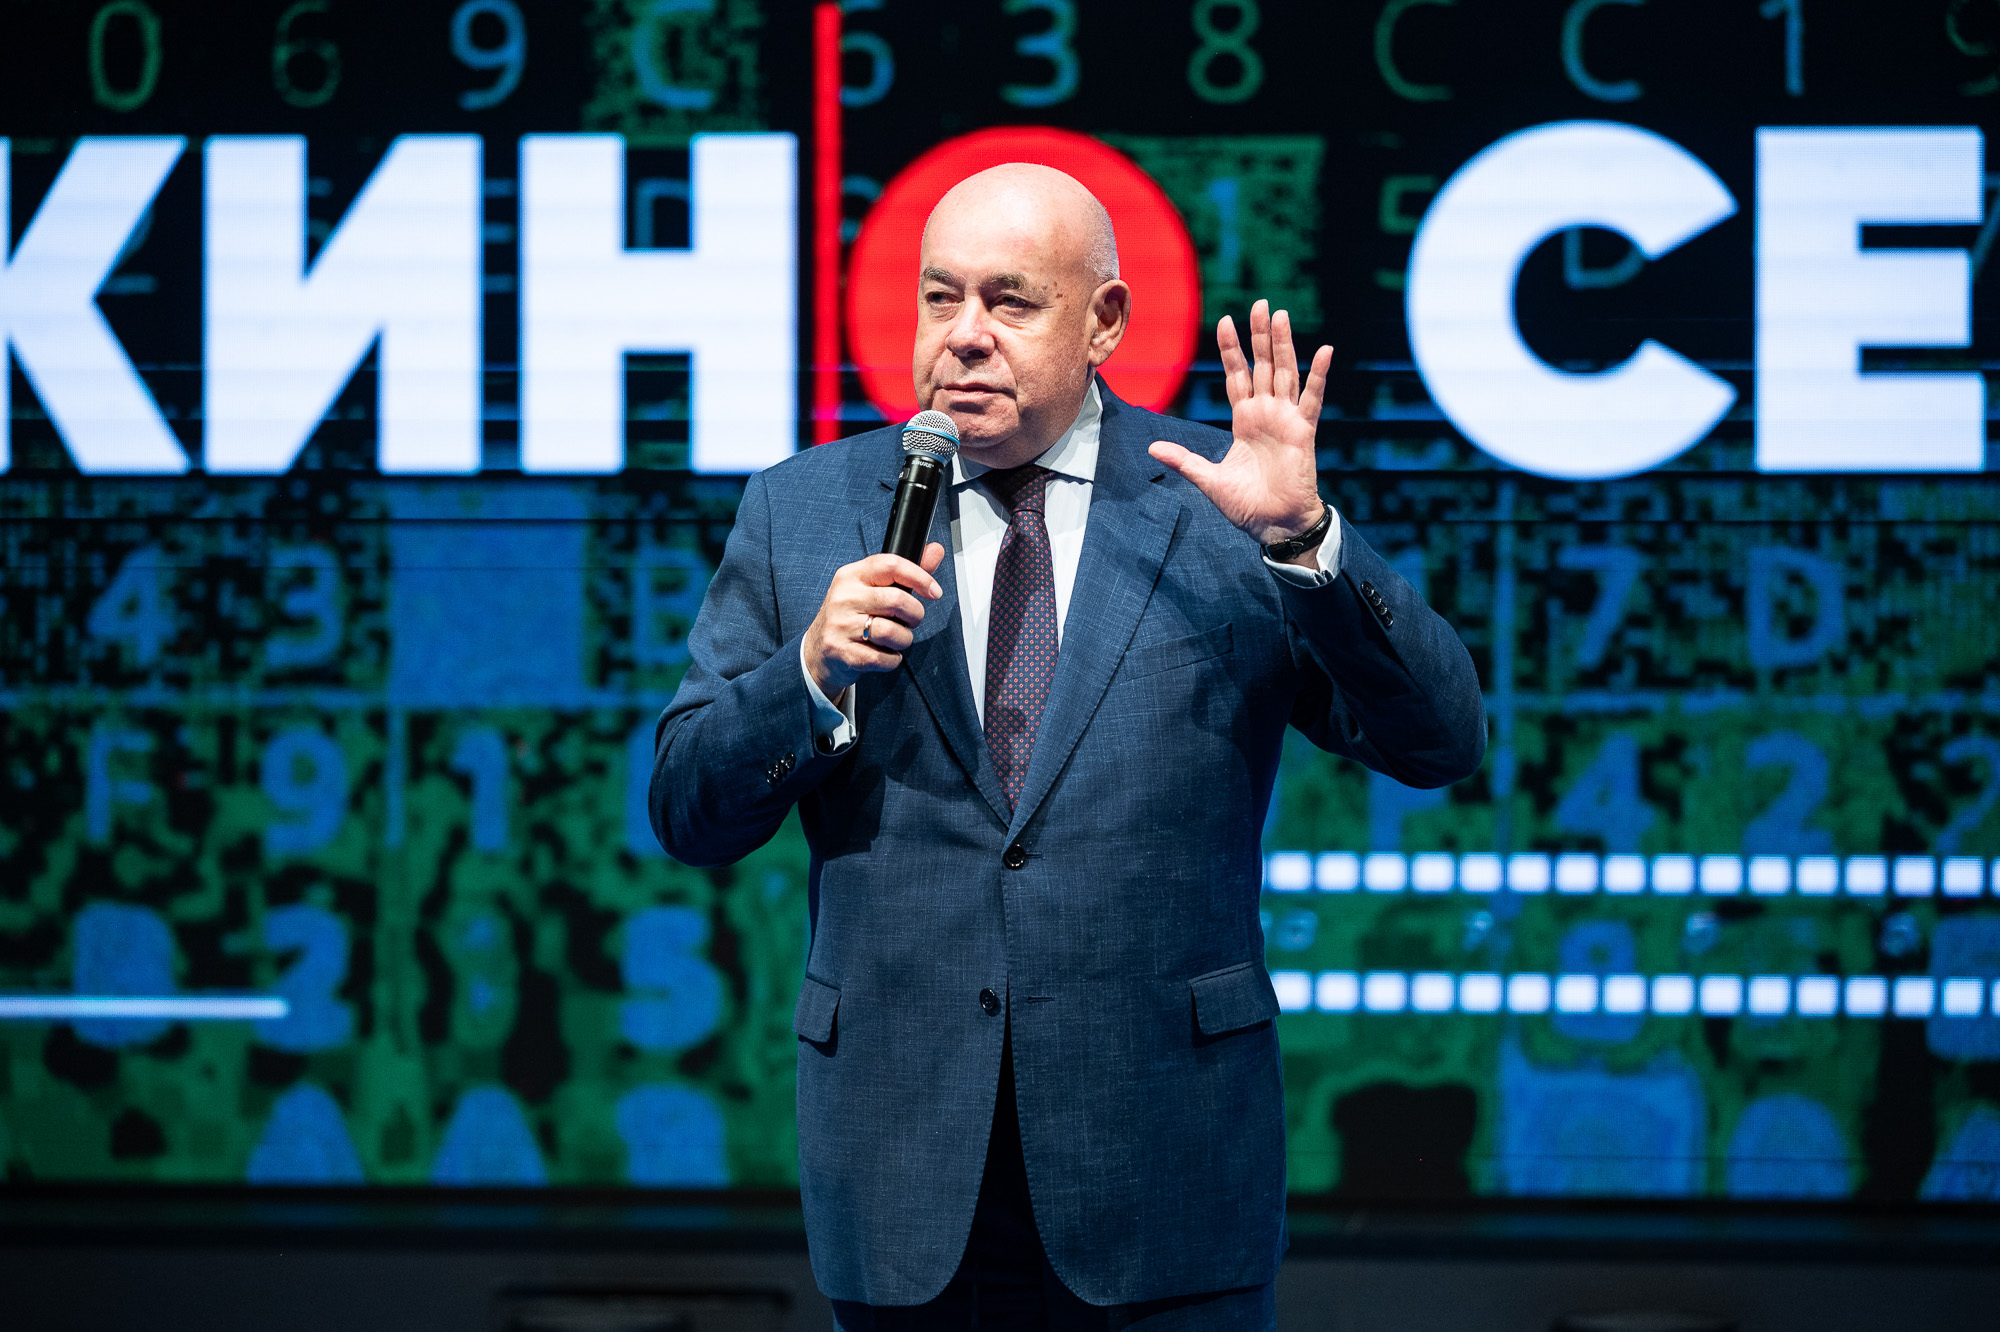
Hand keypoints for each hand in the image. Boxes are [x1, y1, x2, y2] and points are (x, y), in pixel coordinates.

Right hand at [803, 543, 945, 695]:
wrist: (817, 652)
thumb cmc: (850, 617)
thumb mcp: (871, 589)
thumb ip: (905, 573)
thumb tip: (936, 550)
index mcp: (851, 576)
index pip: (890, 565)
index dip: (919, 576)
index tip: (934, 591)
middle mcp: (843, 597)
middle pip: (897, 600)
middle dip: (915, 614)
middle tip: (911, 621)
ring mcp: (840, 626)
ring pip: (892, 631)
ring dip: (904, 639)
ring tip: (896, 639)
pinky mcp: (842, 652)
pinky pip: (883, 658)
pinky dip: (892, 659)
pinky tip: (884, 654)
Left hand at [1148, 300, 1331, 560]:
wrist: (1274, 525)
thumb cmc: (1246, 505)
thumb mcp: (1208, 480)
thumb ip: (1185, 460)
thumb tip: (1152, 447)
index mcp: (1244, 420)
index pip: (1237, 376)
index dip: (1232, 350)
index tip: (1226, 321)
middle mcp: (1266, 413)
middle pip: (1263, 366)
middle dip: (1259, 336)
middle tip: (1260, 304)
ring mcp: (1286, 420)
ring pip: (1285, 373)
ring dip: (1283, 344)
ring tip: (1281, 315)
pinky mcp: (1303, 432)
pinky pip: (1312, 399)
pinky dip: (1319, 375)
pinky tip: (1324, 350)